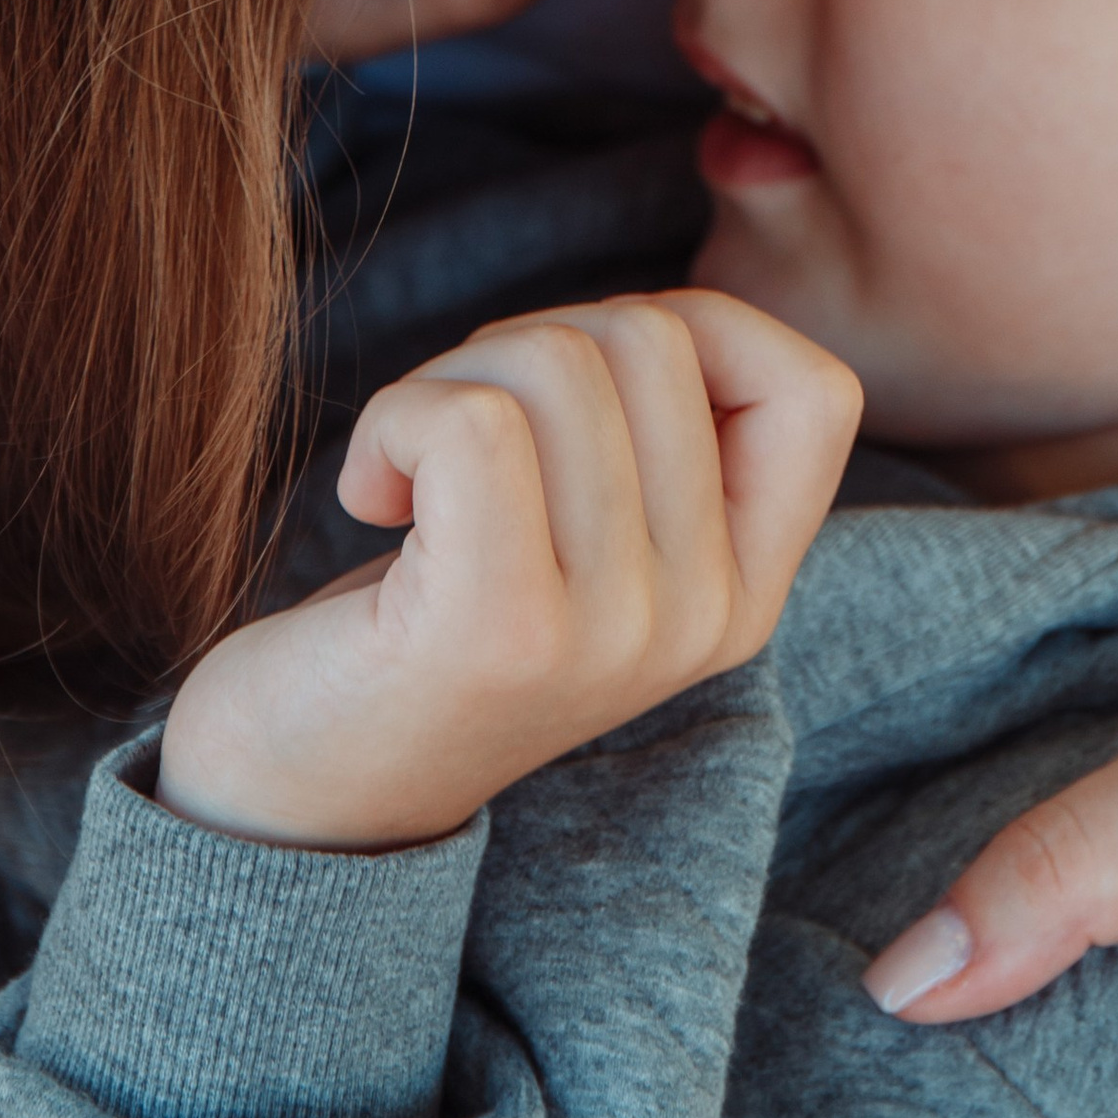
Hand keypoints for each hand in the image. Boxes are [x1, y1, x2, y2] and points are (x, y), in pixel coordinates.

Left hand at [158, 291, 859, 852]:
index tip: (586, 394)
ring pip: (558, 361)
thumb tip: (668, 319)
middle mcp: (699, 620)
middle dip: (528, 341)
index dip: (701, 329)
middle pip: (652, 336)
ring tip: (410, 474)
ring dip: (446, 380)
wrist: (298, 799)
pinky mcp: (496, 631)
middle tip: (456, 439)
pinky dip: (395, 418)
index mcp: (740, 595)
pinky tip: (368, 497)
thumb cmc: (429, 618)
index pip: (819, 393)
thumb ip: (654, 440)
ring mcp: (608, 632)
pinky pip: (474, 421)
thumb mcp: (587, 539)